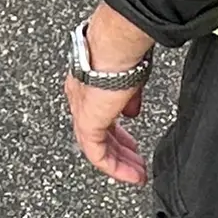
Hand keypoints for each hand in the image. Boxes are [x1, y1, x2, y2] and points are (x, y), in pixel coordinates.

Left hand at [63, 3, 159, 186]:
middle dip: (120, 150)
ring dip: (119, 163)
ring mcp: (82, 111)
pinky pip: (97, 154)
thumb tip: (132, 111)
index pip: (101, 112)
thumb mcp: (130, 74)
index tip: (132, 142)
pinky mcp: (87, 123)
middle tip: (136, 164)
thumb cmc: (123, 47)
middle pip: (99, 132)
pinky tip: (131, 174)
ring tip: (136, 174)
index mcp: (88, 83)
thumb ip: (129, 96)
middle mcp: (81, 98)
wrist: (115, 42)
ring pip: (96, 147)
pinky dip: (114, 167)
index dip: (118, 129)